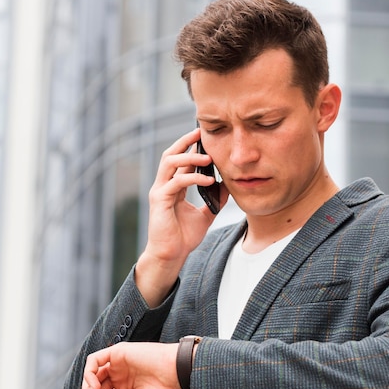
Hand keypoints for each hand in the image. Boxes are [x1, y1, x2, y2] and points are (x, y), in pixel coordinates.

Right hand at [135, 128, 228, 305]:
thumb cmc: (184, 238)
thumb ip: (215, 200)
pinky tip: (208, 180)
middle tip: (201, 133)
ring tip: (207, 157)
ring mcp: (160, 192)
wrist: (171, 255)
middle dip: (185, 142)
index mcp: (173, 187)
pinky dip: (192, 178)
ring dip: (188, 156)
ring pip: (169, 163)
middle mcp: (164, 186)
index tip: (206, 137)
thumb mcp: (206, 215)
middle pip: (170, 155)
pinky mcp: (160, 201)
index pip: (180, 160)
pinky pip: (176, 182)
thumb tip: (228, 185)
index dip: (192, 147)